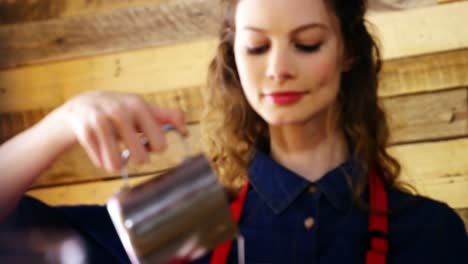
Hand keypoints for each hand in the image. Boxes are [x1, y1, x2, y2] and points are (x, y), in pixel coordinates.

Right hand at [46, 91, 186, 171]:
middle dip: (138, 159)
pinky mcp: (84, 131)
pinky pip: (99, 161)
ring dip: (115, 164)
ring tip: (115, 159)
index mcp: (139, 106)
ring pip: (115, 162)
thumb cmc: (119, 112)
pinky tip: (100, 154)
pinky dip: (100, 161)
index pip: (160, 142)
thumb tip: (186, 131)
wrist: (80, 106)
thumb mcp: (142, 110)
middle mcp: (120, 111)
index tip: (150, 145)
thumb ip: (166, 118)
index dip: (157, 148)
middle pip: (140, 158)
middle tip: (134, 153)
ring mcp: (100, 120)